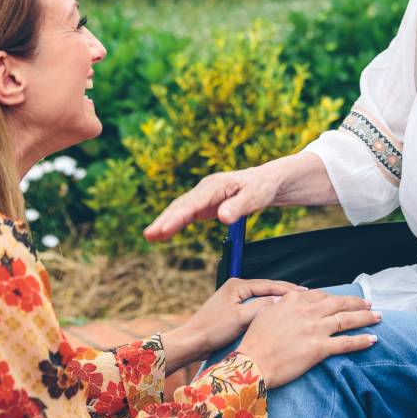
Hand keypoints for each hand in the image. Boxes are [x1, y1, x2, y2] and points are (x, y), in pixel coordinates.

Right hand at [143, 165, 279, 241]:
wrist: (267, 181)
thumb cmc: (262, 187)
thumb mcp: (255, 197)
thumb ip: (238, 207)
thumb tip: (222, 218)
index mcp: (215, 186)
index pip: (193, 203)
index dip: (178, 217)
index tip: (164, 229)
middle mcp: (205, 188)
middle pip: (181, 205)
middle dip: (164, 220)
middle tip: (149, 235)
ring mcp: (203, 195)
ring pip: (180, 209)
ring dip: (165, 222)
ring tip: (150, 237)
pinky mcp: (205, 203)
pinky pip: (186, 213)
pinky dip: (174, 222)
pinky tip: (163, 234)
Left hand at [160, 277, 306, 373]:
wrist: (194, 341)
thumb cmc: (213, 329)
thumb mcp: (240, 318)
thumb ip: (261, 307)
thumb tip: (280, 300)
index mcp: (237, 285)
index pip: (268, 284)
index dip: (288, 289)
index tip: (305, 292)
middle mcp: (236, 287)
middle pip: (266, 288)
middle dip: (286, 293)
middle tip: (307, 297)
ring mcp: (234, 298)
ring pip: (262, 297)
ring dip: (278, 300)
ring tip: (297, 304)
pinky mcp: (234, 309)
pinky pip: (256, 305)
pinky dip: (269, 308)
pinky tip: (279, 313)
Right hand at [236, 291, 380, 386]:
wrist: (254, 361)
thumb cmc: (256, 339)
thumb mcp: (265, 312)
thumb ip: (280, 303)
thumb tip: (286, 298)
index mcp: (294, 300)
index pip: (321, 295)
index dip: (334, 297)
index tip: (342, 299)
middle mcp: (307, 311)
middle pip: (338, 303)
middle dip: (356, 302)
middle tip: (367, 303)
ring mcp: (315, 329)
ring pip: (346, 319)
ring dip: (364, 317)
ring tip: (377, 316)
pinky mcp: (320, 348)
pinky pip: (346, 343)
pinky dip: (361, 340)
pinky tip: (372, 339)